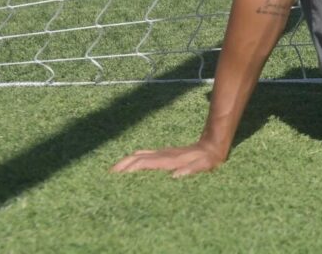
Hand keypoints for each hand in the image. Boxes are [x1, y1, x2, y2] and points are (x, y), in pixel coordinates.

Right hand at [111, 141, 226, 177]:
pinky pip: (147, 155)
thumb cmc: (208, 159)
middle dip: (122, 165)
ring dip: (126, 161)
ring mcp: (164, 152)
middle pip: (138, 158)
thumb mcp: (203, 166)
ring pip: (140, 155)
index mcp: (169, 160)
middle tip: (107, 175)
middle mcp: (164, 154)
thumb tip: (175, 176)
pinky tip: (131, 161)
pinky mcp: (166, 153)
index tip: (117, 175)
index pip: (145, 163)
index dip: (131, 168)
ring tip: (113, 170)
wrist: (213, 144)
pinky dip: (135, 158)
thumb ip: (190, 170)